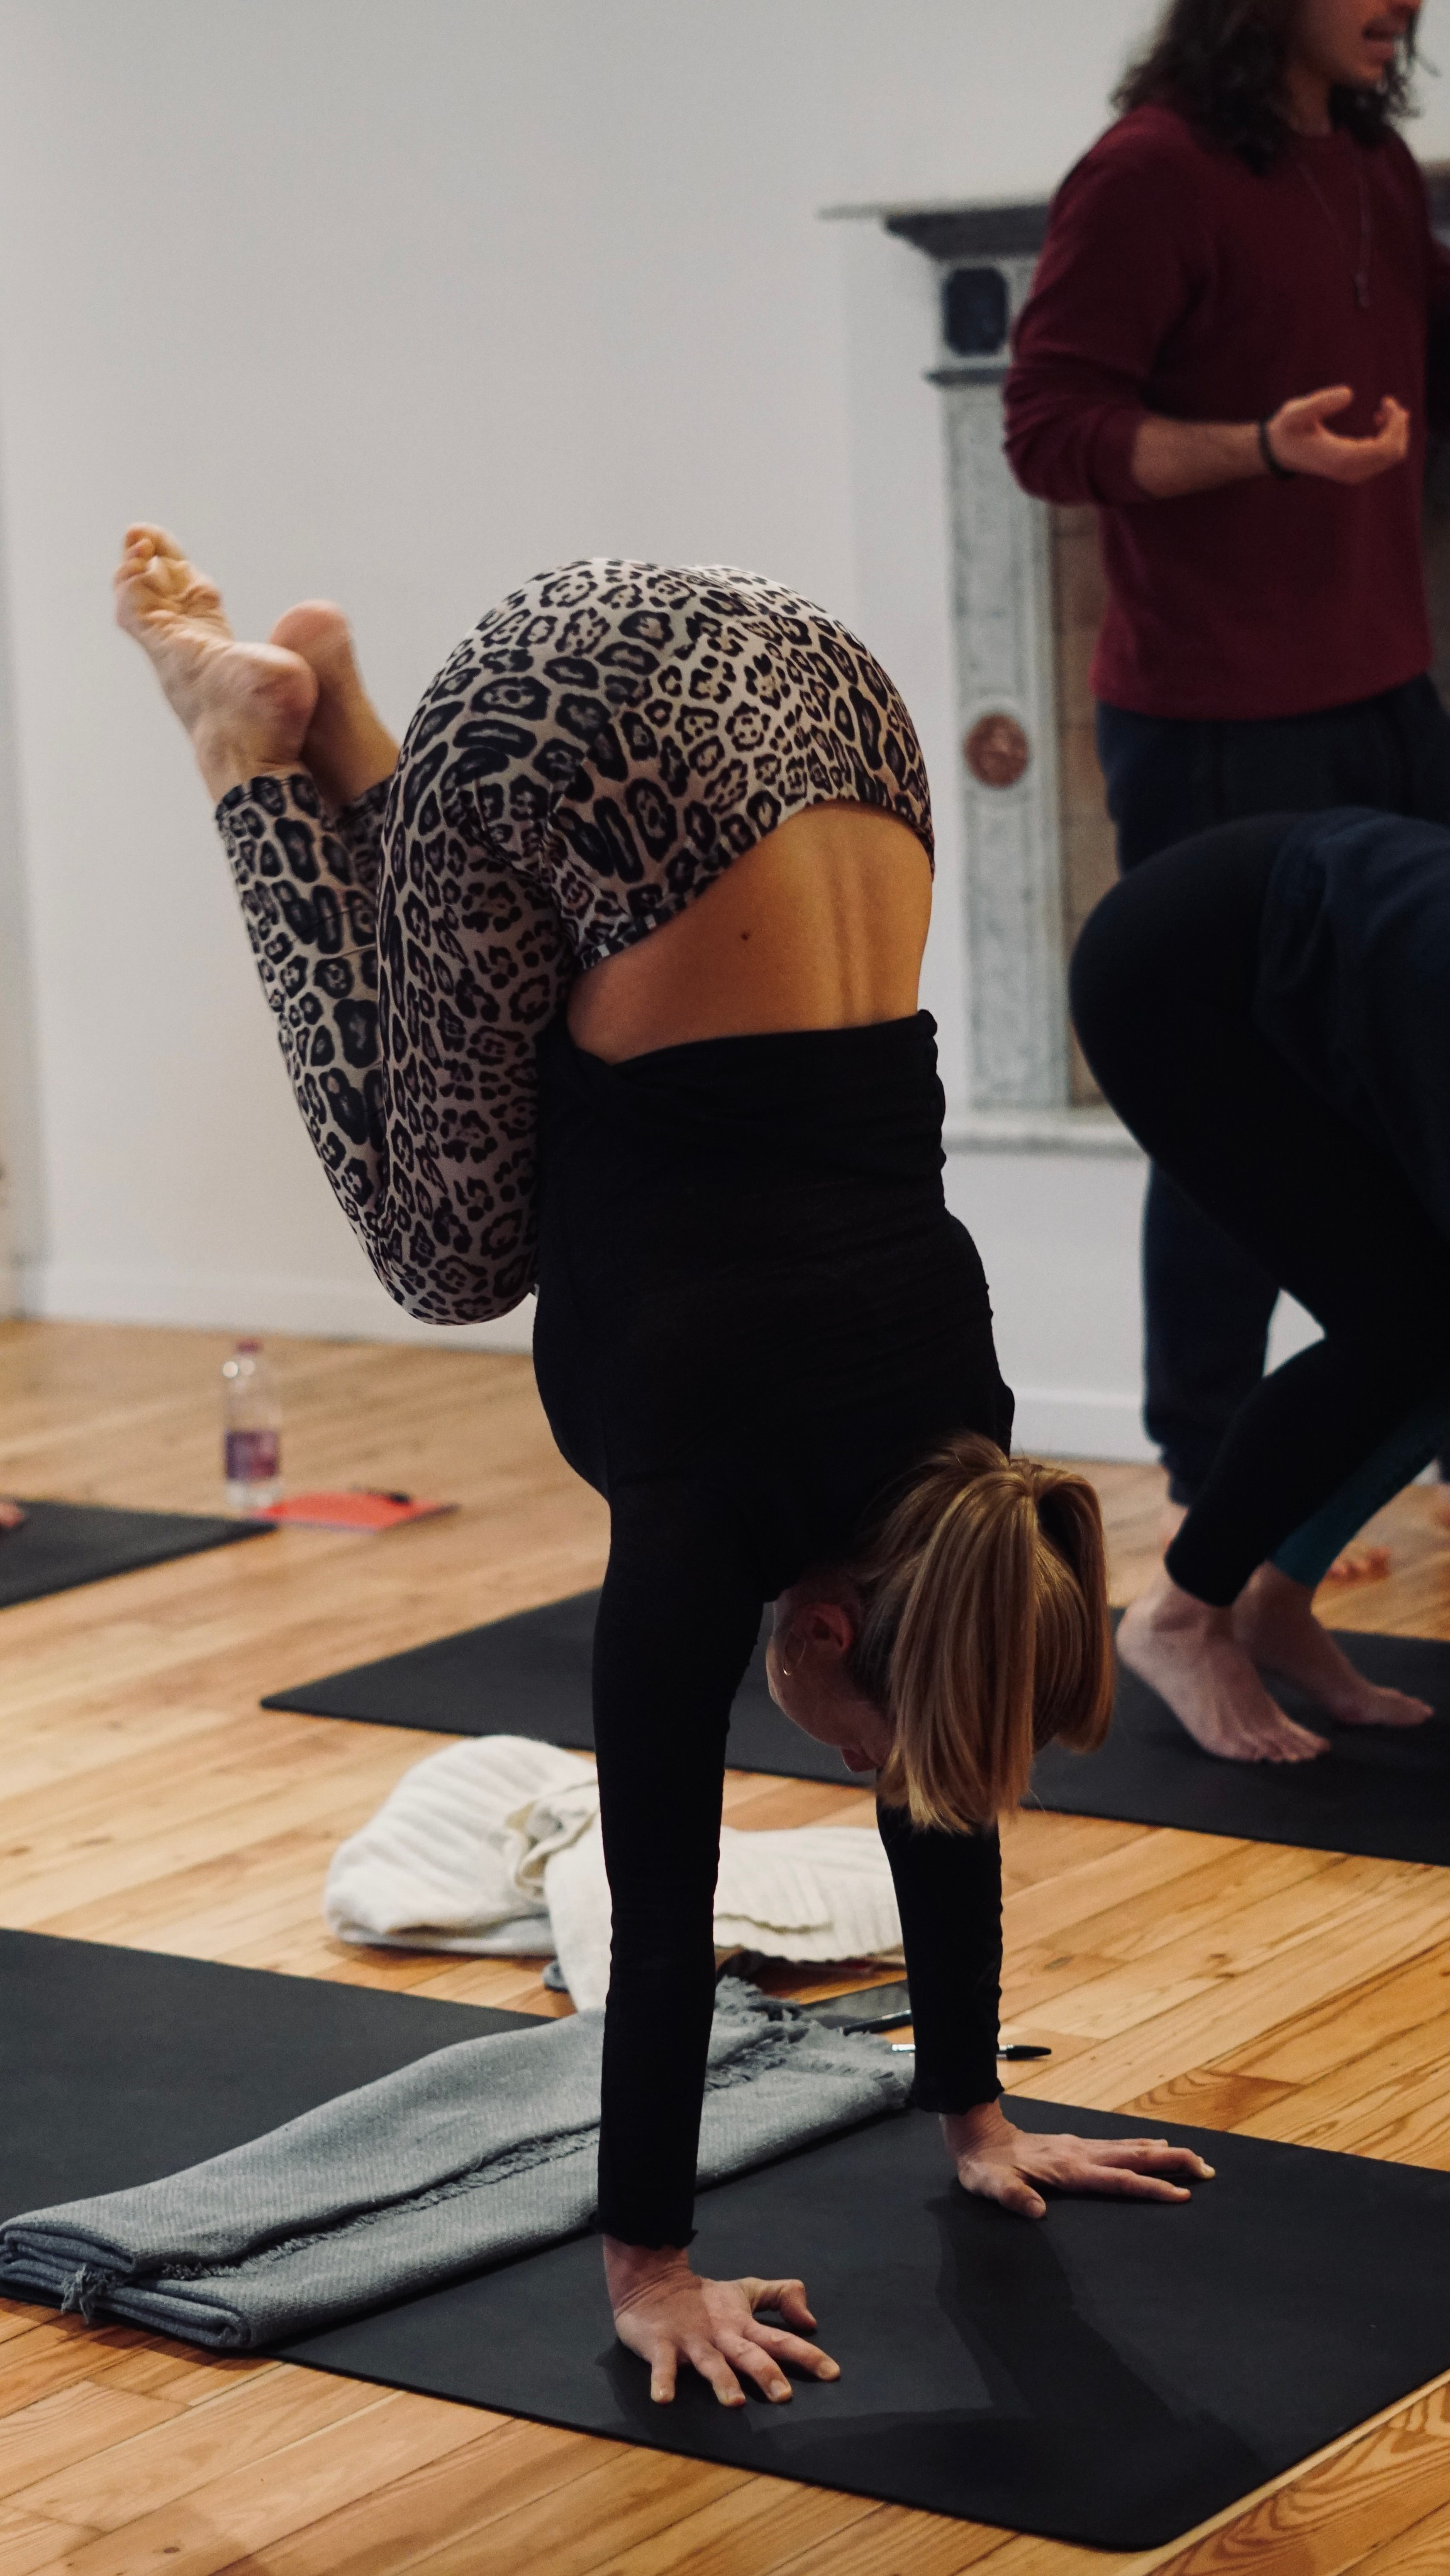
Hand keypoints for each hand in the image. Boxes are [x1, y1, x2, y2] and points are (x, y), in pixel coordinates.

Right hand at [603, 2237, 839, 2405]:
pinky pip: (663, 2366)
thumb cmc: (703, 2297)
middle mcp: (721, 2335)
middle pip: (748, 2354)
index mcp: (742, 2325)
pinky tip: (664, 2399)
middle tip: (784, 2396)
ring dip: (722, 2381)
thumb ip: (781, 2298)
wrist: (652, 2281)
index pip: (780, 2339)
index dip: (807, 2355)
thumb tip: (810, 2322)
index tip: (832, 2373)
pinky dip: (663, 2381)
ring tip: (734, 2402)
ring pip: (710, 2363)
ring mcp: (691, 2341)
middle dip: (766, 2374)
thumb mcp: (746, 2292)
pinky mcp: (662, 2345)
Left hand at [943, 2100, 1213, 2218]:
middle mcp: (1080, 2154)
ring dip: (1164, 2154)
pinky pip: (1118, 2146)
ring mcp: (1080, 2147)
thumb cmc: (985, 2168)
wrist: (977, 2136)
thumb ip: (1014, 2199)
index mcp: (1068, 2169)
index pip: (1118, 2181)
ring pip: (1130, 2149)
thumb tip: (1038, 2213)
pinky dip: (1143, 2147)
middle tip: (1207, 2169)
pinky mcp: (1076, 2146)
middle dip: (1173, 2163)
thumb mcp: (991, 2187)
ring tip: (1194, 2159)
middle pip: (1135, 2159)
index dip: (1151, 2188)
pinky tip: (1154, 2148)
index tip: (1181, 2194)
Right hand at [1264, 385, 1409, 483]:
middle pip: (1393, 453)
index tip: (1386, 400)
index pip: (1383, 449)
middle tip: (1387, 401)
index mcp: (1340, 459)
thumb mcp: (1296, 412)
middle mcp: (1351, 471)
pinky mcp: (1357, 469)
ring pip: (1392, 455)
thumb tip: (1349, 393)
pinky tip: (1378, 418)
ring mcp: (1355, 473)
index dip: (1394, 424)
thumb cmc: (1288, 429)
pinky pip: (1385, 456)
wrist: (1280, 451)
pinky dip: (1390, 436)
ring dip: (1396, 430)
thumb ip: (1320, 402)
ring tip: (1384, 408)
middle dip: (1398, 425)